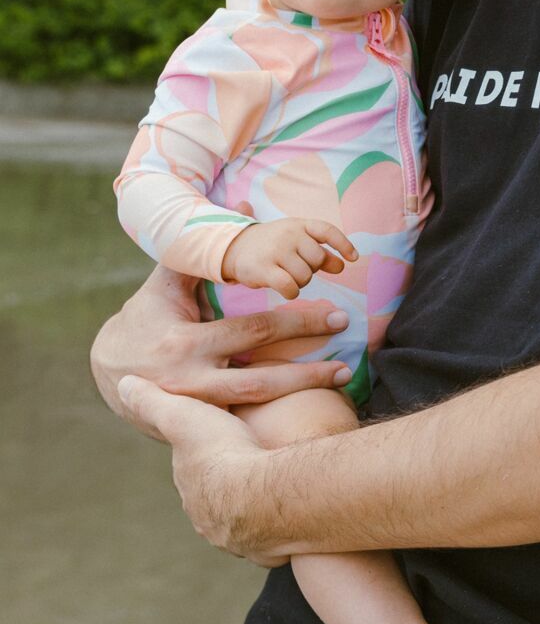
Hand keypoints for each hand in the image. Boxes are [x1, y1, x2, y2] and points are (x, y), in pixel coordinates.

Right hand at [89, 264, 353, 424]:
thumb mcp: (167, 282)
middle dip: (306, 370)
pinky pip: (246, 418)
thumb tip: (244, 199)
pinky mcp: (203, 423)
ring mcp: (198, 408)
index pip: (251, 331)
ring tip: (339, 379)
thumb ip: (207, 248)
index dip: (295, 323)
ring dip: (299, 394)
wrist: (109, 371)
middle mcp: (192, 380)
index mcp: (185, 343)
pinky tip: (313, 406)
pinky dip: (279, 411)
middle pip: (259, 378)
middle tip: (346, 359)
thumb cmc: (145, 316)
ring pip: (256, 405)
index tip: (335, 315)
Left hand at [117, 375, 287, 565]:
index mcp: (191, 489)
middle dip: (232, 484)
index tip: (224, 439)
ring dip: (257, 507)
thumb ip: (152, 402)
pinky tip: (292, 512)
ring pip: (246, 521)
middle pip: (219, 498)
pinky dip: (280, 528)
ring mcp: (237, 539)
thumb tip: (124, 383)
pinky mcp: (267, 552)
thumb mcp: (181, 415)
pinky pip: (273, 540)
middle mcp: (208, 520)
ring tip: (276, 486)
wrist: (260, 494)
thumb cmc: (222, 450)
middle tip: (254, 462)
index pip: (195, 471)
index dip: (208, 453)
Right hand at [220, 219, 356, 297]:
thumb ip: (319, 252)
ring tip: (285, 276)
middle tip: (295, 269)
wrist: (233, 248)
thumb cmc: (272, 247)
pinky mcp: (264, 268)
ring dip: (299, 283)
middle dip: (311, 270)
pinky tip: (285, 290)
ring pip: (305, 276)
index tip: (353, 258)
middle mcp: (289, 234)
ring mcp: (276, 250)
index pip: (327, 231)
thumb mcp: (296, 243)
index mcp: (299, 225)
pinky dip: (292, 293)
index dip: (343, 244)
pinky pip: (290, 287)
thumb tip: (343, 264)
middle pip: (317, 260)